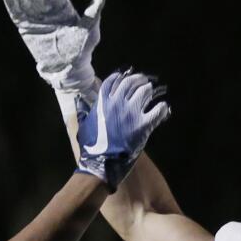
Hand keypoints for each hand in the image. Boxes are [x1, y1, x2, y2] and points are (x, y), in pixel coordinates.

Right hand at [1, 0, 103, 95]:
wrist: (69, 68)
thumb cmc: (82, 49)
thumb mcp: (90, 32)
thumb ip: (93, 14)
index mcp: (64, 9)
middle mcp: (49, 11)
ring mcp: (37, 19)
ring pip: (25, 2)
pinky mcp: (26, 28)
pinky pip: (17, 14)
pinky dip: (10, 3)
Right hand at [75, 70, 170, 189]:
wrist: (101, 163)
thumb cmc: (91, 147)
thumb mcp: (83, 126)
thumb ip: (83, 112)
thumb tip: (78, 101)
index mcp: (103, 102)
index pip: (113, 80)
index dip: (120, 77)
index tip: (125, 77)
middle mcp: (117, 103)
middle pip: (131, 82)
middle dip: (138, 79)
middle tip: (143, 81)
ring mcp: (131, 112)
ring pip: (145, 91)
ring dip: (149, 90)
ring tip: (151, 92)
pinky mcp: (143, 124)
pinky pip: (158, 110)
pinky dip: (162, 107)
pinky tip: (163, 108)